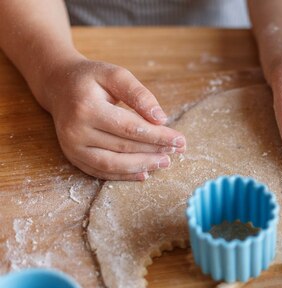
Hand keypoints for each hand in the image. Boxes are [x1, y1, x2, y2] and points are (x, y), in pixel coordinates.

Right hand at [40, 57, 185, 180]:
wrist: (59, 86)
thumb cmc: (91, 79)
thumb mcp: (115, 75)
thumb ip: (139, 94)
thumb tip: (161, 119)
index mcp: (86, 108)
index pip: (130, 128)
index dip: (158, 136)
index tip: (180, 139)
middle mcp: (76, 131)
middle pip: (123, 147)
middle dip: (154, 150)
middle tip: (177, 150)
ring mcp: (72, 148)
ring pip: (113, 164)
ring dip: (142, 165)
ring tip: (165, 162)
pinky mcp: (73, 157)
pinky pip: (101, 172)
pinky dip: (125, 175)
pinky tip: (144, 173)